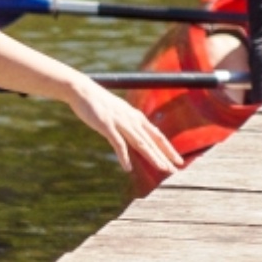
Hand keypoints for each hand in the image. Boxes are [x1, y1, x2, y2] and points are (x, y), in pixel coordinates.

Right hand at [66, 79, 182, 174]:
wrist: (83, 90)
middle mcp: (132, 120)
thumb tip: (136, 132)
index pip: (157, 135)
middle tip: (175, 171)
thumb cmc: (100, 102)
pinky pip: (118, 144)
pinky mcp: (107, 126)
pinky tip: (127, 168)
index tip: (179, 161)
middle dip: (165, 157)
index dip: (168, 149)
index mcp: (136, 117)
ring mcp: (120, 123)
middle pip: (152, 141)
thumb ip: (129, 122)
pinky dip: (123, 156)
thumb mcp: (119, 112)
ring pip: (140, 143)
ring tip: (163, 169)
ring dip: (152, 157)